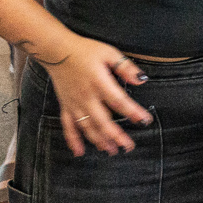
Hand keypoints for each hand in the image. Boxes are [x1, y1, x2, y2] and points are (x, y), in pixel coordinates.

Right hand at [41, 35, 151, 156]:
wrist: (57, 51)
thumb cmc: (86, 50)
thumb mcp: (109, 53)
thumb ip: (126, 67)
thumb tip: (142, 80)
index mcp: (99, 83)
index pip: (119, 101)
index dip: (133, 112)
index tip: (145, 121)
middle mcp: (86, 97)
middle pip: (103, 121)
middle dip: (116, 135)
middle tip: (128, 147)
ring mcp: (74, 103)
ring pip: (87, 127)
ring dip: (99, 140)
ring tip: (111, 151)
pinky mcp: (65, 106)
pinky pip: (68, 126)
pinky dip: (73, 140)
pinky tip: (79, 152)